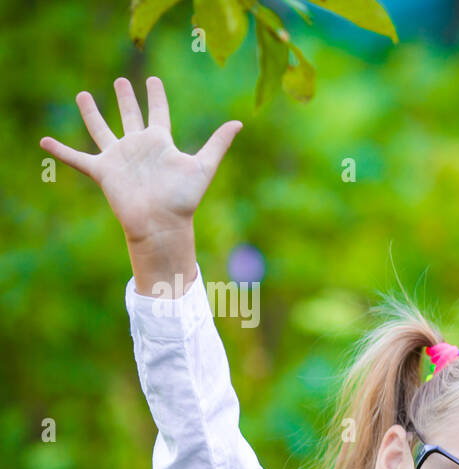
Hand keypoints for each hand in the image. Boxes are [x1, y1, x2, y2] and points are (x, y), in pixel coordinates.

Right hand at [39, 76, 241, 242]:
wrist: (162, 223)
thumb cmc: (184, 198)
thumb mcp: (204, 166)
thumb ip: (218, 143)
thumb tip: (239, 123)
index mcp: (161, 143)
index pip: (158, 112)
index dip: (156, 96)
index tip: (154, 80)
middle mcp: (139, 147)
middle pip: (130, 116)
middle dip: (126, 98)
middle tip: (121, 81)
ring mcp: (119, 158)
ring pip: (101, 129)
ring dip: (91, 114)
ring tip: (83, 95)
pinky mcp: (103, 171)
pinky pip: (76, 159)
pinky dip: (60, 151)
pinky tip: (44, 142)